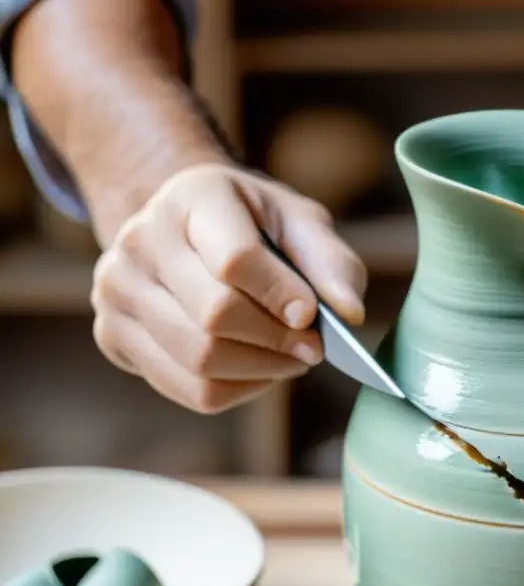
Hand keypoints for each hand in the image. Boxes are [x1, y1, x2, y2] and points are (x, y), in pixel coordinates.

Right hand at [91, 163, 366, 412]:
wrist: (188, 227)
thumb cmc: (257, 226)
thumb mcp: (300, 223)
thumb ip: (331, 264)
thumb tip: (350, 316)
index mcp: (192, 196)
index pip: (234, 260)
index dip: (281, 295)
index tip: (312, 316)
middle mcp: (139, 239)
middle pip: (213, 317)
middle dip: (276, 341)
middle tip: (313, 349)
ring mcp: (116, 288)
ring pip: (199, 360)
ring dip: (262, 370)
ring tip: (291, 358)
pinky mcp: (112, 334)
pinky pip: (186, 388)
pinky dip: (237, 389)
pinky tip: (258, 370)